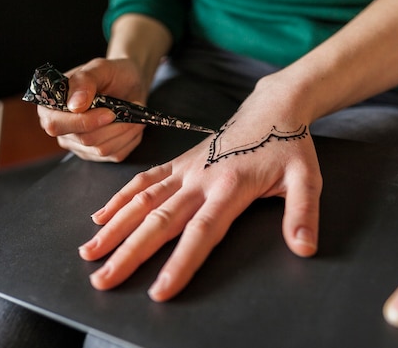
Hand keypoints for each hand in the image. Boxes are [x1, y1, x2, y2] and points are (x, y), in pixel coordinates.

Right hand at [37, 58, 148, 161]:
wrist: (129, 83)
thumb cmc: (112, 74)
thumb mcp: (100, 68)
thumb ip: (84, 81)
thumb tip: (75, 105)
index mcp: (51, 106)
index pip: (56, 124)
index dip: (83, 122)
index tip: (109, 112)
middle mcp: (61, 128)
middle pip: (84, 139)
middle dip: (112, 125)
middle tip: (129, 108)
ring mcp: (78, 144)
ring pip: (102, 149)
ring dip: (124, 131)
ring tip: (133, 114)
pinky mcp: (97, 154)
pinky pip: (115, 154)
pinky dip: (130, 139)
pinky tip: (132, 124)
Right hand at [78, 84, 321, 300]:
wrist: (272, 108)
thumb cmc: (289, 145)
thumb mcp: (307, 178)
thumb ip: (303, 213)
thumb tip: (304, 248)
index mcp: (231, 188)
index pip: (200, 233)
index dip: (179, 263)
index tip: (158, 290)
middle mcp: (201, 179)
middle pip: (159, 220)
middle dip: (129, 253)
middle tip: (102, 279)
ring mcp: (187, 169)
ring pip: (143, 200)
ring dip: (115, 227)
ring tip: (89, 252)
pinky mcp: (180, 161)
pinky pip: (145, 179)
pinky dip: (121, 197)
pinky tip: (101, 216)